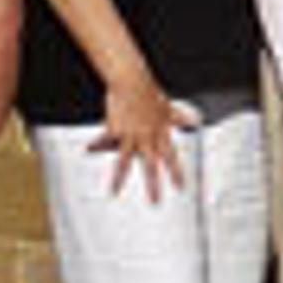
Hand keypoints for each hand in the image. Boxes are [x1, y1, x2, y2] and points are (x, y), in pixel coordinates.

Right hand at [98, 65, 184, 196]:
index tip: (180, 187)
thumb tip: (194, 120)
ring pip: (125, 160)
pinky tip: (88, 149)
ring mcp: (130, 134)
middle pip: (150, 164)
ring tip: (114, 192)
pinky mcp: (115, 129)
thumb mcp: (168, 106)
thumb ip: (179, 117)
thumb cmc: (150, 92)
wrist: (132, 81)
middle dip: (153, 184)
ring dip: (120, 177)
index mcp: (160, 131)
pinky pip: (105, 140)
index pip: (170, 155)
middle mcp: (146, 136)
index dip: (176, 172)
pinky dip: (96, 144)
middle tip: (155, 201)